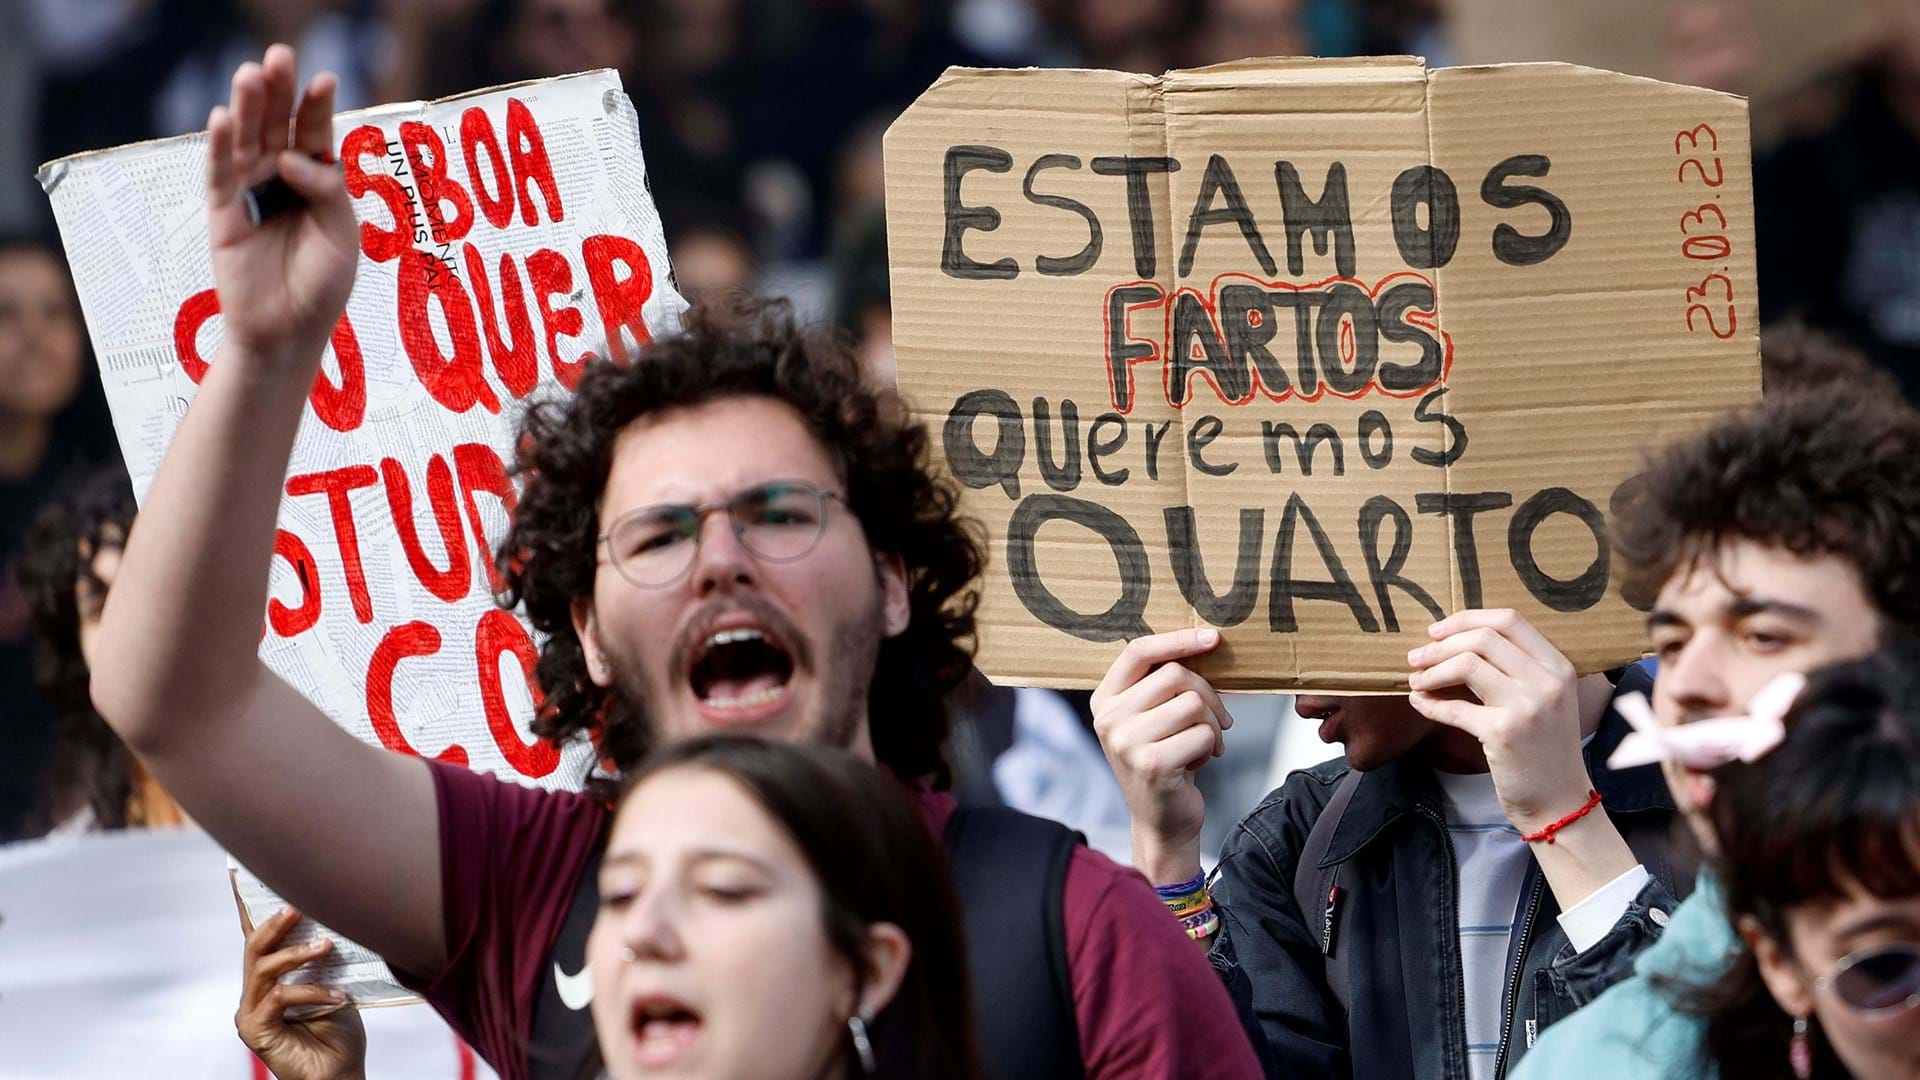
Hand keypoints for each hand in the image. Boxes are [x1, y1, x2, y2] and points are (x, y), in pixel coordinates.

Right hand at [206, 45, 357, 360]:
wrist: (290, 332)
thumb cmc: (323, 286)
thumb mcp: (341, 236)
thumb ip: (326, 192)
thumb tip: (293, 158)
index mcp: (317, 182)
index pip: (316, 135)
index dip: (317, 107)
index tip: (325, 78)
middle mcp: (282, 179)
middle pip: (278, 126)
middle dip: (279, 92)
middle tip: (279, 55)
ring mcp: (251, 193)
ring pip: (247, 142)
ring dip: (247, 107)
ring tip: (250, 74)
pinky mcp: (224, 213)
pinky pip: (220, 175)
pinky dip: (219, 148)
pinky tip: (220, 119)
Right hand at [236, 908, 366, 1079]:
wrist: (341, 1073)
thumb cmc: (340, 1031)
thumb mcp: (336, 982)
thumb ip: (325, 957)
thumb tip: (335, 917)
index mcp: (272, 979)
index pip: (258, 937)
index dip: (250, 907)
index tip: (241, 875)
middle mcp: (255, 993)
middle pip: (253, 947)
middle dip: (274, 922)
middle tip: (297, 905)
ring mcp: (252, 1012)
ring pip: (264, 968)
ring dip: (297, 953)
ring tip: (327, 945)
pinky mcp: (256, 1031)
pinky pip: (280, 998)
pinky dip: (311, 991)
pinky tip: (338, 994)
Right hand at [1091, 628, 1229, 884]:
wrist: (1161, 821)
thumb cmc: (1164, 759)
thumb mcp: (1151, 717)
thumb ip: (1161, 684)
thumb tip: (1204, 641)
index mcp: (1104, 699)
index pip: (1138, 651)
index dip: (1178, 639)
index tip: (1212, 638)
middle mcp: (1108, 718)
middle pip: (1175, 675)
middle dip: (1208, 695)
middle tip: (1218, 719)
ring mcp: (1126, 742)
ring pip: (1193, 704)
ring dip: (1212, 724)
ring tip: (1204, 744)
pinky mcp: (1152, 764)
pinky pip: (1203, 734)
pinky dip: (1212, 747)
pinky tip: (1198, 762)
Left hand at [1405, 609, 1589, 832]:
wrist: (1560, 800)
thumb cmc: (1544, 747)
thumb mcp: (1546, 699)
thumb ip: (1517, 668)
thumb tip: (1457, 642)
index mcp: (1558, 666)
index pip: (1509, 620)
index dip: (1466, 619)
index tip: (1438, 631)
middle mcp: (1546, 681)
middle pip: (1482, 638)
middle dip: (1440, 645)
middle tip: (1416, 657)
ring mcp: (1527, 706)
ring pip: (1466, 665)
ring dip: (1431, 671)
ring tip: (1417, 680)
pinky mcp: (1503, 733)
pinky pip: (1453, 708)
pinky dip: (1428, 703)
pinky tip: (1419, 702)